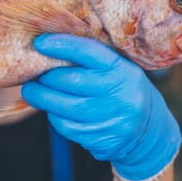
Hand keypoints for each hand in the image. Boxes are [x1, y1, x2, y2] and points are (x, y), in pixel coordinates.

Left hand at [22, 34, 180, 180]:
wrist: (150, 131)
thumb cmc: (123, 90)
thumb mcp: (119, 69)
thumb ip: (92, 59)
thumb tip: (49, 47)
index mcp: (121, 69)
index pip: (87, 52)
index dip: (61, 45)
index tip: (39, 43)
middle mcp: (117, 93)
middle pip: (68, 80)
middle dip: (44, 76)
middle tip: (32, 72)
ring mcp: (109, 118)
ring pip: (62, 106)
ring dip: (40, 97)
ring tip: (31, 90)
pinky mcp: (100, 138)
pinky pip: (66, 126)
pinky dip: (54, 117)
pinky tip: (52, 110)